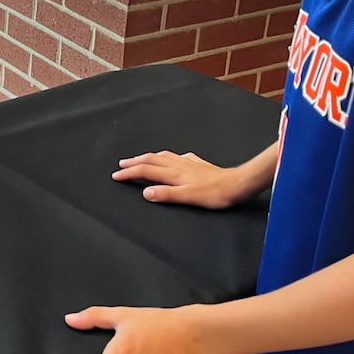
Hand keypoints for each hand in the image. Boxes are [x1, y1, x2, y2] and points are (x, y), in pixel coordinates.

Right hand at [112, 151, 251, 208]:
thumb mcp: (188, 197)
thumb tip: (146, 193)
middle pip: (151, 160)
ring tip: (140, 159)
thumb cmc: (215, 193)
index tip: (117, 176)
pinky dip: (168, 157)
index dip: (130, 173)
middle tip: (122, 164)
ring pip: (163, 156)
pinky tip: (172, 158)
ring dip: (148, 157)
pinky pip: (177, 157)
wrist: (236, 184)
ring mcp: (188, 163)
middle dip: (134, 162)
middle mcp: (179, 165)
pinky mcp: (197, 164)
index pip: (146, 171)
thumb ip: (166, 194)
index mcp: (174, 173)